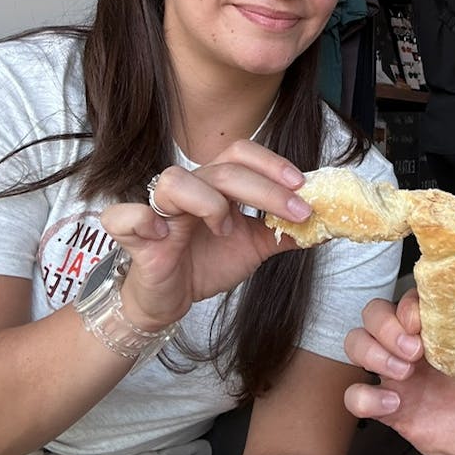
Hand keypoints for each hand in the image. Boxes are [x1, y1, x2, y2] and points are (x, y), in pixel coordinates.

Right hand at [98, 140, 311, 329]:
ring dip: (210, 203)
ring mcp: (158, 209)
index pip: (242, 153)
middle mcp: (189, 188)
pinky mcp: (133, 235)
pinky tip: (165, 235)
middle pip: (223, 169)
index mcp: (216, 184)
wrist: (168, 301)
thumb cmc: (206, 263)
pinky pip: (126, 216)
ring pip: (177, 180)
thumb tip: (329, 225)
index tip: (303, 186)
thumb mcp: (254, 248)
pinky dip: (143, 220)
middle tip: (299, 212)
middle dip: (266, 189)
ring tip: (225, 230)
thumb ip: (285, 233)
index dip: (272, 164)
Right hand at [343, 288, 454, 454]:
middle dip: (385, 327)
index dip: (410, 305)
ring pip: (357, 344)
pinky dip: (364, 398)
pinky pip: (357, 397)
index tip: (423, 321)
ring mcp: (400, 373)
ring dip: (372, 353)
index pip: (410, 297)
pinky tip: (393, 403)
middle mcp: (414, 341)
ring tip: (404, 373)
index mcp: (442, 322)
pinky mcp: (393, 407)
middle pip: (374, 313)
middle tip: (414, 350)